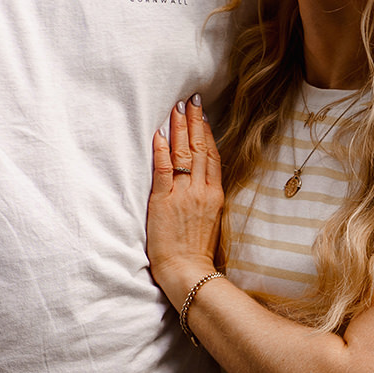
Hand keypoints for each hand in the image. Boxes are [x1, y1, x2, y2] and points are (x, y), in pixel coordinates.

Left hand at [148, 98, 223, 300]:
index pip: (212, 156)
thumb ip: (206, 199)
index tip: (203, 115)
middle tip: (191, 100)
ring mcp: (184, 195)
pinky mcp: (164, 201)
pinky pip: (163, 169)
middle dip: (195, 122)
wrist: (189, 272)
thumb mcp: (211, 221)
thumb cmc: (197, 253)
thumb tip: (201, 183)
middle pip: (199, 148)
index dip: (207, 133)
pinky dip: (161, 149)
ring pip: (183, 153)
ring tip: (177, 108)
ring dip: (179, 128)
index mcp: (215, 195)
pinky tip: (159, 133)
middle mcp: (202, 191)